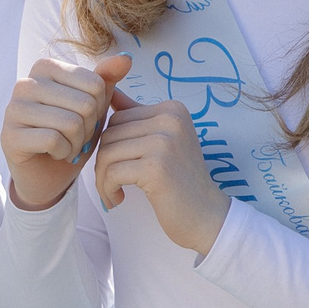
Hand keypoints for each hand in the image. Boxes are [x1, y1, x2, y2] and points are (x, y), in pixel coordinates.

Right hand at [2, 55, 131, 209]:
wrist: (47, 174)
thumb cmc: (70, 135)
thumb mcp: (93, 106)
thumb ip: (106, 80)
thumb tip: (126, 58)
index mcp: (45, 67)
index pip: (95, 84)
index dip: (99, 109)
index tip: (85, 120)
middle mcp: (25, 82)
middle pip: (84, 104)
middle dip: (89, 128)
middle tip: (76, 137)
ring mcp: (14, 108)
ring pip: (70, 122)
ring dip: (77, 143)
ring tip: (68, 146)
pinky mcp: (9, 135)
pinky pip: (53, 140)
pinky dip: (64, 153)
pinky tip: (56, 154)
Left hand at [94, 92, 230, 255]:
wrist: (206, 216)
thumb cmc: (179, 181)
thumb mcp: (162, 141)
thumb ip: (137, 116)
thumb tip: (109, 91)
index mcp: (172, 109)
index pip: (117, 118)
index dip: (109, 146)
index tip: (116, 168)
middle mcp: (171, 119)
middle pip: (109, 134)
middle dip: (102, 163)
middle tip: (110, 184)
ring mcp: (165, 142)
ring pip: (106, 153)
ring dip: (102, 179)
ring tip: (112, 193)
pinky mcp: (156, 167)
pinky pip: (111, 172)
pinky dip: (107, 189)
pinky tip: (117, 200)